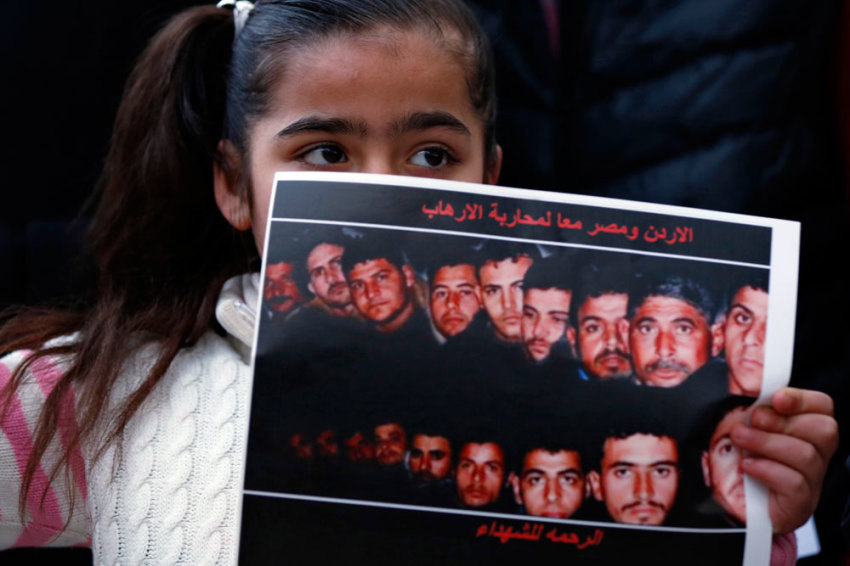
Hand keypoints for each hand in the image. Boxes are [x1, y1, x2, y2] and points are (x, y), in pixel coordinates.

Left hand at [730, 387, 838, 533]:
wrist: (729, 506)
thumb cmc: (736, 461)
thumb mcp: (741, 426)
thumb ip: (748, 406)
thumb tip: (745, 382)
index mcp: (805, 432)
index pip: (823, 407)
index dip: (803, 399)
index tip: (775, 398)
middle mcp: (816, 456)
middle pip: (825, 430)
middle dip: (784, 421)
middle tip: (753, 420)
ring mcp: (811, 482)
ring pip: (807, 456)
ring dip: (767, 442)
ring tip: (739, 439)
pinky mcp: (799, 505)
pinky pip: (795, 484)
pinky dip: (767, 469)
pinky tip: (747, 465)